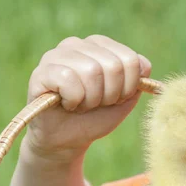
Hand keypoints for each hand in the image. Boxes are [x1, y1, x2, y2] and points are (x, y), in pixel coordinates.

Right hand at [25, 35, 150, 162]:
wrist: (68, 140)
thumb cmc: (95, 117)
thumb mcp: (124, 99)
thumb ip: (138, 81)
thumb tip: (145, 66)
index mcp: (100, 46)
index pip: (131, 60)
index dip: (128, 88)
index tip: (115, 99)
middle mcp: (78, 44)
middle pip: (113, 65)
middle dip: (110, 95)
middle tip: (96, 104)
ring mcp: (56, 55)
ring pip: (91, 71)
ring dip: (91, 99)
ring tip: (81, 104)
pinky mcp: (41, 71)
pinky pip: (68, 79)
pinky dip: (74, 100)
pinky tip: (66, 104)